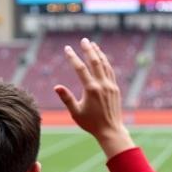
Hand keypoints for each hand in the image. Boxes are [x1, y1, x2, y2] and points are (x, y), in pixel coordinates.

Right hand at [55, 37, 133, 157]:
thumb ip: (67, 99)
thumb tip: (56, 87)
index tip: (67, 48)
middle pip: (95, 62)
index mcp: (91, 90)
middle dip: (88, 49)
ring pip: (105, 65)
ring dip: (98, 53)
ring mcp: (110, 86)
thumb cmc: (91, 123)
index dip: (73, 57)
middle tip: (83, 40)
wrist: (111, 131)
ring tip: (93, 44)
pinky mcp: (115, 89)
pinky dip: (106, 62)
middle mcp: (102, 85)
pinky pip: (110, 71)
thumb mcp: (76, 113)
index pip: (80, 69)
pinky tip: (102, 58)